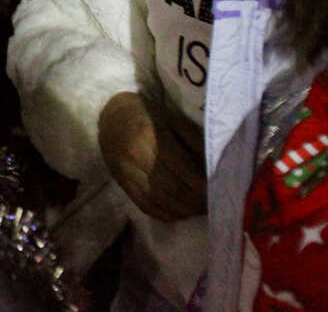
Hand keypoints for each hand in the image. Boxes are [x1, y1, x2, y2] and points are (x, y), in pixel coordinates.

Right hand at [97, 92, 206, 221]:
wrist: (110, 117)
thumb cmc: (145, 114)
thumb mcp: (170, 118)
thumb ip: (192, 138)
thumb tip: (214, 163)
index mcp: (148, 137)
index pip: (180, 167)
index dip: (200, 182)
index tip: (217, 189)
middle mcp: (134, 158)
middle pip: (169, 188)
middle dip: (195, 200)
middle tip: (213, 203)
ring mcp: (125, 174)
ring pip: (157, 200)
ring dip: (182, 210)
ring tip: (200, 209)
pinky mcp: (122, 184)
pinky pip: (144, 205)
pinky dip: (165, 213)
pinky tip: (180, 212)